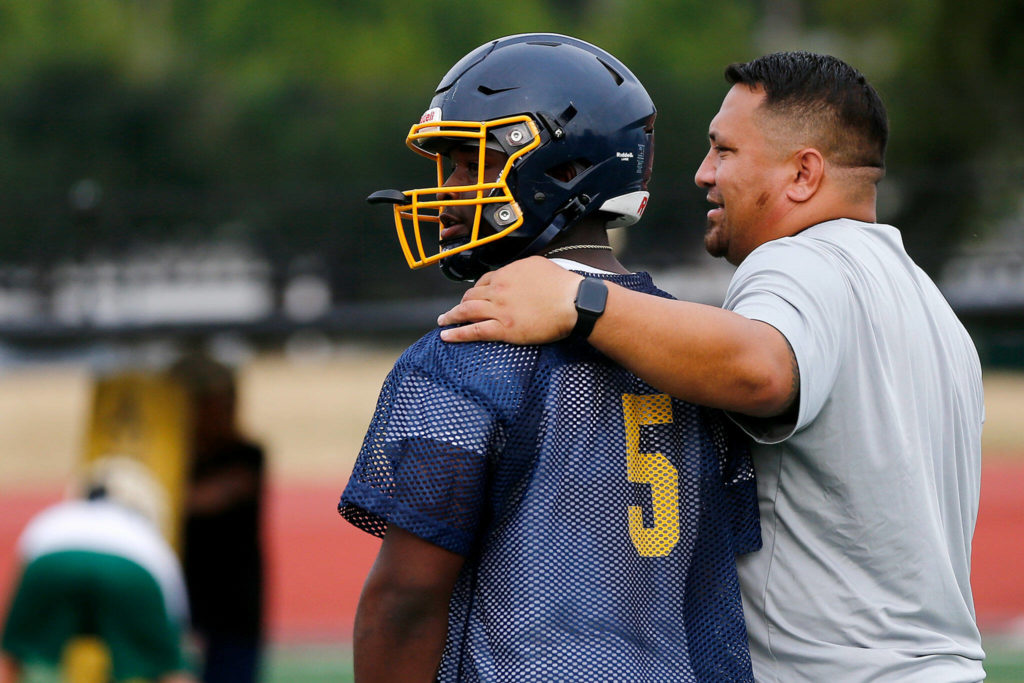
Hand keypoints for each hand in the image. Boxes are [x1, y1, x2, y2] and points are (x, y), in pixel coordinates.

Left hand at [437, 256, 582, 343]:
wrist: (573, 302)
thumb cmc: (562, 285)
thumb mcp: (539, 265)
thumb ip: (522, 269)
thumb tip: (516, 273)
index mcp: (507, 273)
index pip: (484, 281)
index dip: (476, 290)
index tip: (473, 296)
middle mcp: (498, 289)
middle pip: (471, 295)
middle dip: (461, 303)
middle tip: (455, 311)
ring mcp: (499, 309)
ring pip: (467, 311)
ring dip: (451, 316)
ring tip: (443, 321)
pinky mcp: (504, 328)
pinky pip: (474, 331)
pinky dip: (457, 333)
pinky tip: (447, 335)